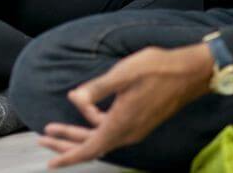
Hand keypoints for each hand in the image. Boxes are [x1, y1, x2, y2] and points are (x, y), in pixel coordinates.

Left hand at [38, 44, 214, 167]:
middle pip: (91, 145)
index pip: (90, 148)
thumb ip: (96, 89)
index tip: (50, 163)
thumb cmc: (156, 69)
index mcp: (121, 124)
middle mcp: (128, 132)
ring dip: (77, 134)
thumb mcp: (121, 74)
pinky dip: (94, 123)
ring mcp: (135, 128)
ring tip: (54, 127)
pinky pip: (110, 129)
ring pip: (100, 137)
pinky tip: (84, 108)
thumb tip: (74, 97)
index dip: (68, 156)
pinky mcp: (140, 121)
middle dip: (65, 144)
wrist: (190, 72)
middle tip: (41, 139)